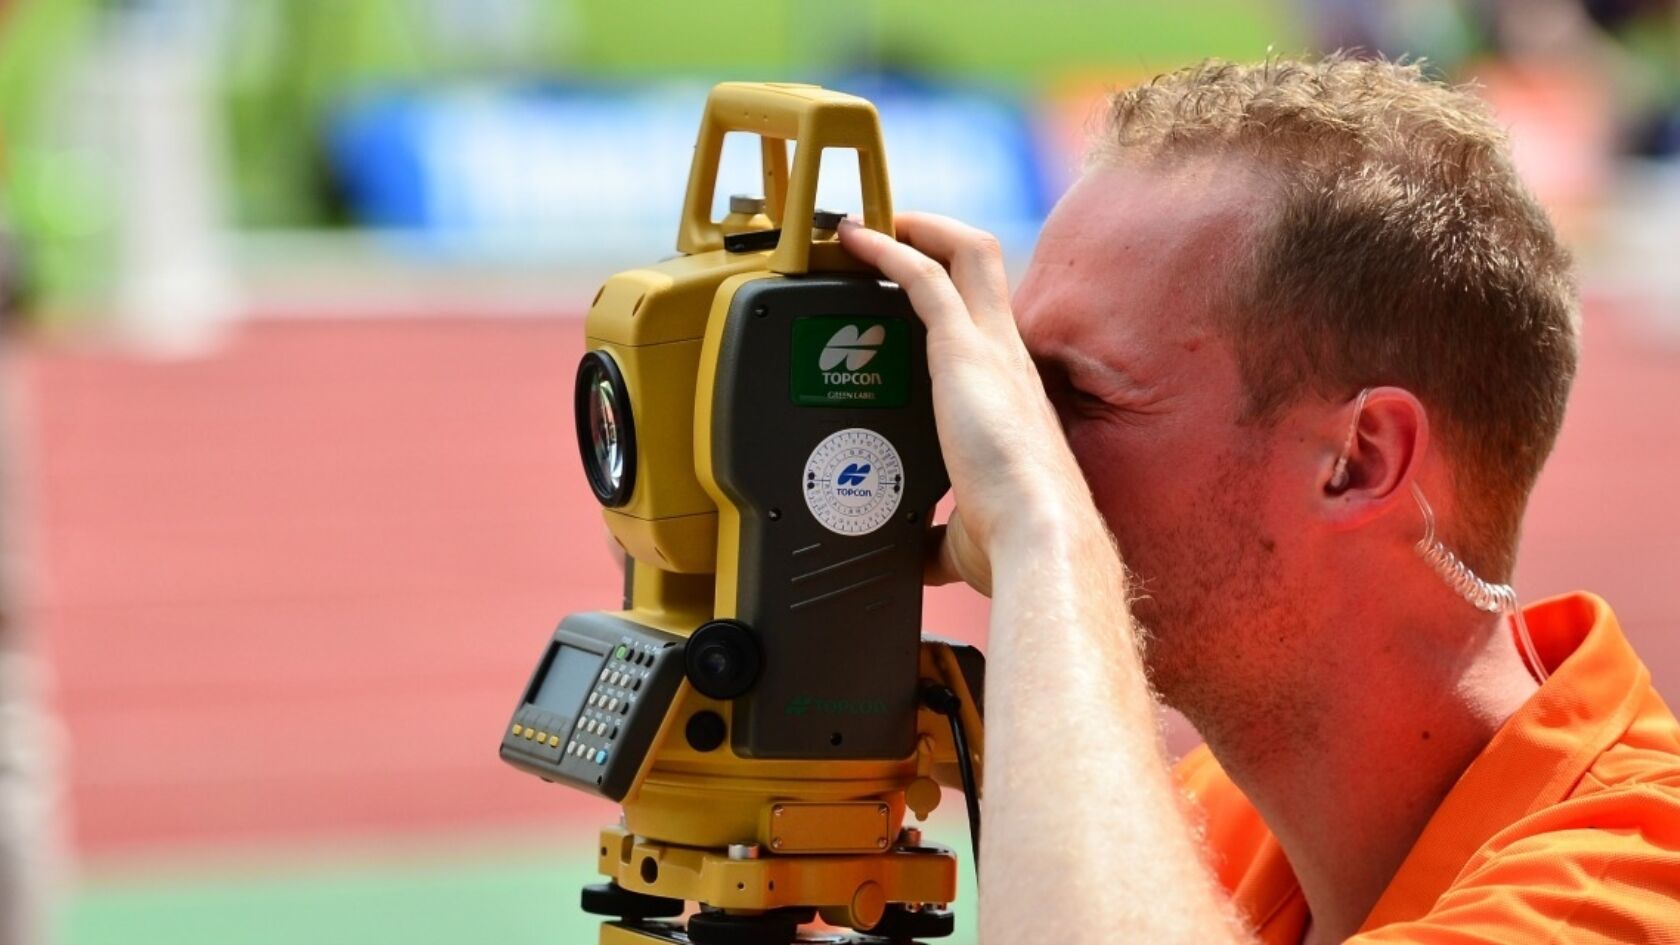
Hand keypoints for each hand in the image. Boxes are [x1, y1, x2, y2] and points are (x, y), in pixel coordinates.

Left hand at [838, 213, 1101, 594]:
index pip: (989, 316)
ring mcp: (991, 349)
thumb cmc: (1013, 541)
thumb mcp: (963, 529)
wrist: (1036, 538)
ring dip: (917, 229)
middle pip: (985, 263)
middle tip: (889, 230)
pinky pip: (924, 278)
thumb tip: (912, 551)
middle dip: (937, 235)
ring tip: (870, 224)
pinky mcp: (965, 352)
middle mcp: (1009, 357)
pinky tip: (854, 239)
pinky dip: (888, 250)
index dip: (955, 291)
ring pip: (966, 253)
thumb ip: (937, 528)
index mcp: (1012, 392)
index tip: (916, 287)